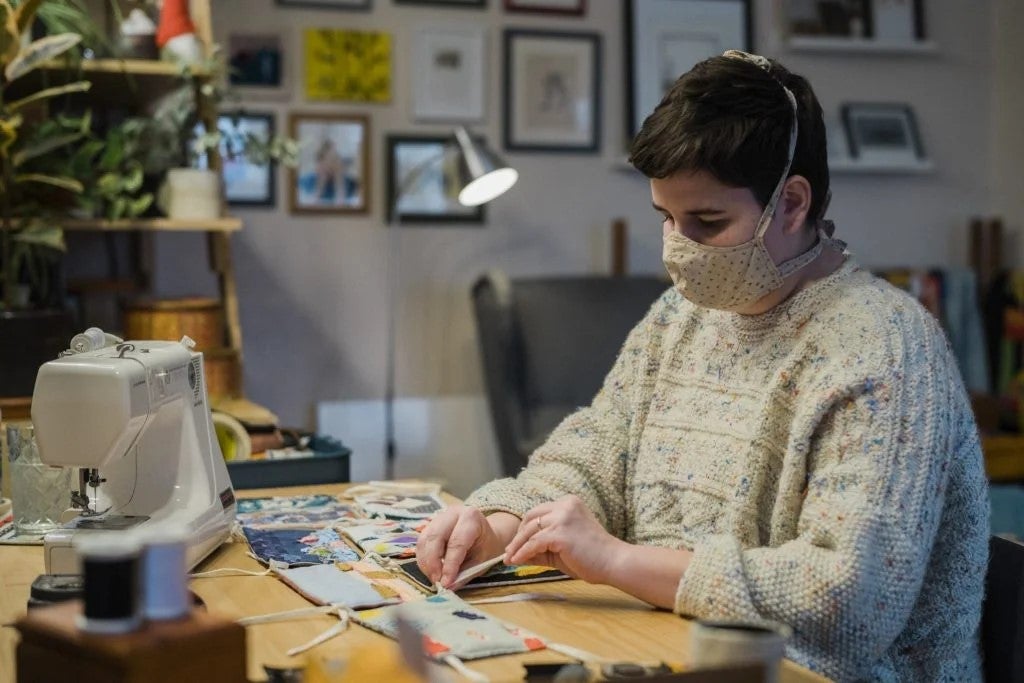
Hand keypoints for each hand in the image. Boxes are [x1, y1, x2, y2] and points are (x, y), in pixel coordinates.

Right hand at [415, 504, 516, 588]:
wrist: (485, 535)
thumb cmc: (485, 547)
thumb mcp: (482, 561)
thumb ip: (465, 574)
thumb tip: (449, 587)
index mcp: (471, 517)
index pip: (457, 542)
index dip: (450, 565)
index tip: (446, 583)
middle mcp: (453, 513)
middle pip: (435, 537)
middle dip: (433, 562)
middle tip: (437, 581)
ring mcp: (439, 517)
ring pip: (424, 540)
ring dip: (425, 562)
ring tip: (434, 578)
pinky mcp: (429, 526)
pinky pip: (421, 543)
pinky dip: (423, 559)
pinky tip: (430, 571)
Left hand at [504, 495, 625, 584]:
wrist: (614, 562)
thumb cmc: (592, 557)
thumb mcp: (562, 546)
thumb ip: (542, 546)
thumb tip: (517, 554)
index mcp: (568, 502)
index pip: (538, 512)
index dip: (525, 528)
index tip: (516, 544)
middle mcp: (565, 505)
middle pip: (531, 517)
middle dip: (517, 536)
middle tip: (509, 552)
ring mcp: (563, 517)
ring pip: (530, 530)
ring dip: (517, 546)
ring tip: (509, 559)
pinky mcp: (561, 533)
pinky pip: (534, 543)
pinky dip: (523, 553)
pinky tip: (517, 561)